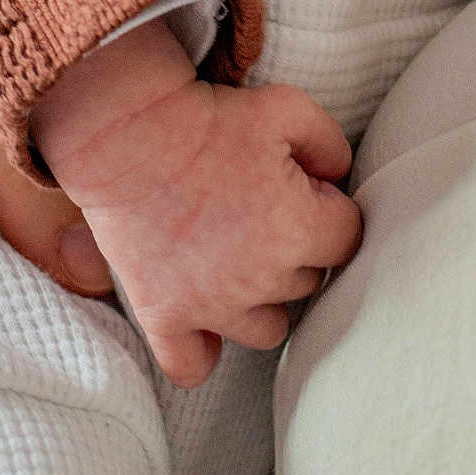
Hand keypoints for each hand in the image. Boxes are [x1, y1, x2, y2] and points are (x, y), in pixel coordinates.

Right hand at [31, 21, 362, 386]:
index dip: (329, 205)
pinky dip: (203, 351)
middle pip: (309, 280)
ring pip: (269, 328)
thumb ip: (332, 146)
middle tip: (262, 204)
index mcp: (297, 230)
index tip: (304, 185)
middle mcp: (260, 279)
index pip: (347, 237)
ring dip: (264, 296)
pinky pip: (192, 366)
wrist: (128, 132)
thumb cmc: (209, 118)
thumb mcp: (289, 108)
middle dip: (297, 245)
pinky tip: (206, 321)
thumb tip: (338, 177)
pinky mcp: (164, 315)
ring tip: (241, 255)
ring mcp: (211, 304)